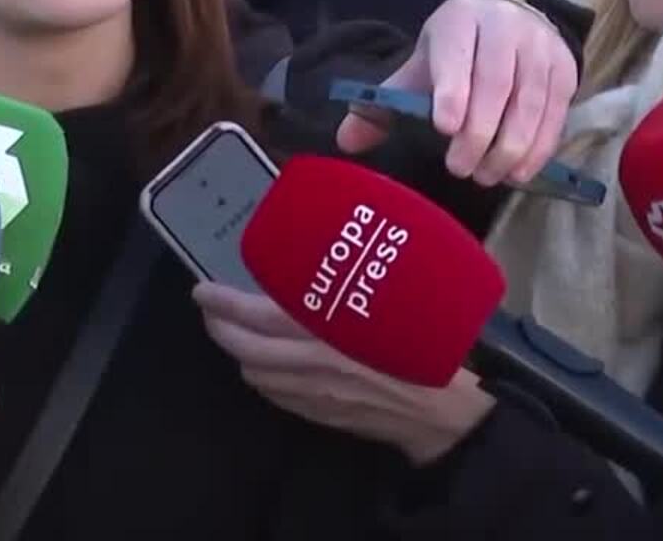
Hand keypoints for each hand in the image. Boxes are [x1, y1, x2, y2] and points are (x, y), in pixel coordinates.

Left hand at [195, 284, 492, 464]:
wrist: (460, 407)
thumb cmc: (439, 337)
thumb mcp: (401, 291)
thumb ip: (357, 273)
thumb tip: (333, 245)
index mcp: (329, 327)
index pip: (256, 315)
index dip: (223, 302)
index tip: (202, 290)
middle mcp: (313, 364)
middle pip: (245, 349)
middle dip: (219, 328)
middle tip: (211, 309)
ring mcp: (318, 395)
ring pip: (258, 376)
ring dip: (242, 353)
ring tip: (238, 332)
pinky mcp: (328, 416)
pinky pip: (280, 397)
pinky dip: (266, 377)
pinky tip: (271, 364)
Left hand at [338, 0, 577, 187]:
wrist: (514, 19)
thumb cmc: (458, 50)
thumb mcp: (420, 65)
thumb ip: (386, 102)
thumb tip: (348, 140)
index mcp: (458, 20)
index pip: (457, 54)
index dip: (453, 90)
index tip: (444, 127)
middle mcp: (503, 27)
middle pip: (496, 83)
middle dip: (479, 132)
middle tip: (460, 169)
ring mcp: (539, 48)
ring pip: (529, 102)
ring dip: (510, 147)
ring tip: (488, 176)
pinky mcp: (565, 71)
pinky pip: (555, 114)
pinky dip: (538, 148)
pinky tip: (519, 171)